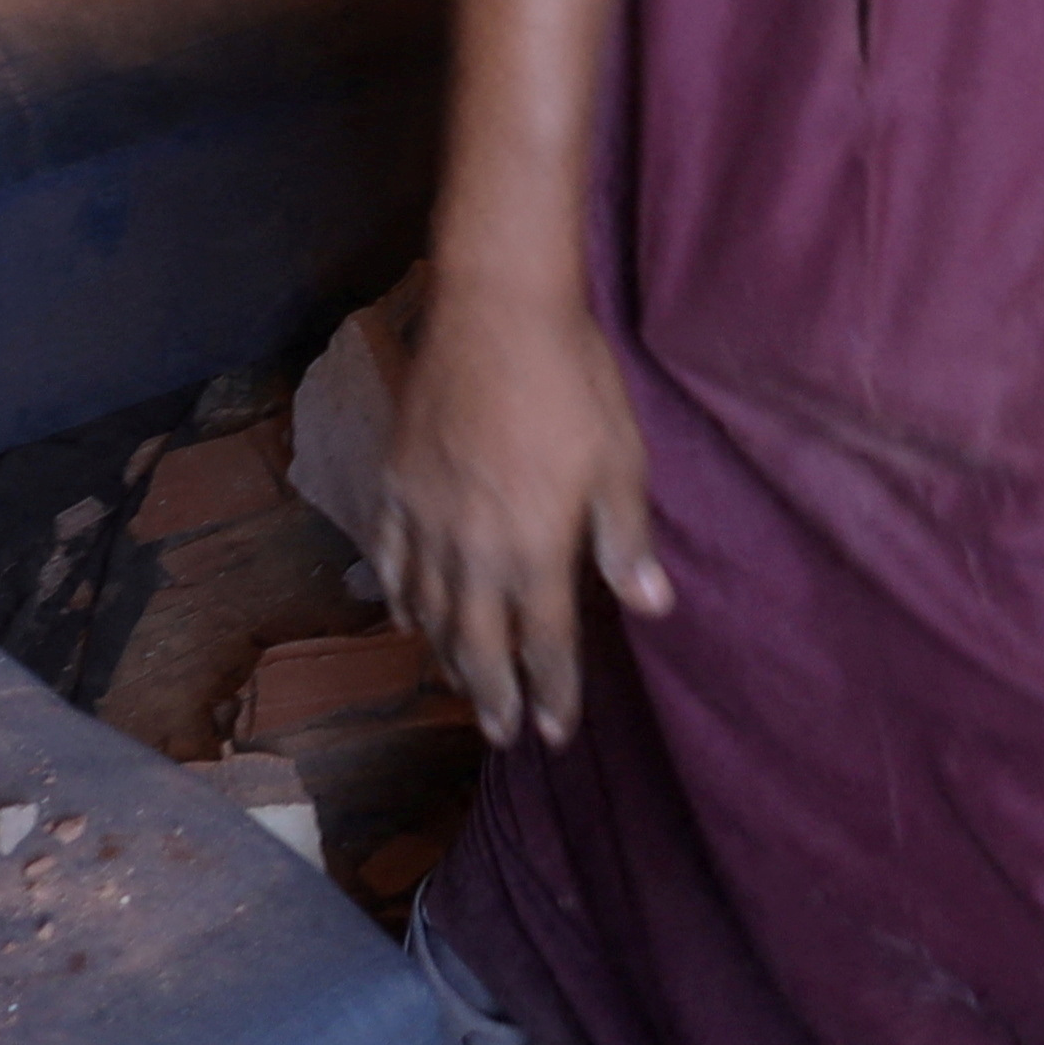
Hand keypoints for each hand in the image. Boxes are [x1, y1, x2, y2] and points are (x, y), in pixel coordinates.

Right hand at [384, 279, 669, 745]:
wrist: (497, 309)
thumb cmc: (573, 381)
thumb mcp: (621, 459)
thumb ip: (627, 540)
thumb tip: (653, 607)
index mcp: (536, 549)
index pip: (544, 645)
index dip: (551, 694)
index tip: (555, 732)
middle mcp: (474, 549)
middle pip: (479, 644)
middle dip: (492, 696)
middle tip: (501, 735)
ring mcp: (427, 519)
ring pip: (430, 612)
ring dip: (447, 658)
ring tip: (462, 686)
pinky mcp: (397, 485)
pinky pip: (390, 561)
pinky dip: (399, 599)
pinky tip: (407, 618)